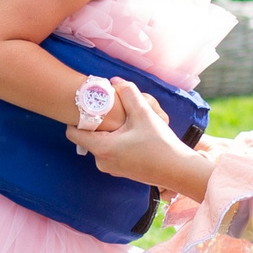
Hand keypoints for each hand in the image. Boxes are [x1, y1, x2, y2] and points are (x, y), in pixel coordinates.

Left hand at [69, 85, 208, 192]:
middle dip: (98, 121)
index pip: (72, 132)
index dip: (77, 117)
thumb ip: (128, 93)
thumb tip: (114, 81)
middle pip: (88, 136)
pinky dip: (117, 140)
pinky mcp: (121, 170)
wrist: (180, 171)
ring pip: (101, 142)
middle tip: (112, 110)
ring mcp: (111, 168)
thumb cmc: (161, 144)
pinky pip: (111, 150)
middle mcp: (101, 161)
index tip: (89, 106)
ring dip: (110, 130)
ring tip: (126, 121)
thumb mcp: (144, 114)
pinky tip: (133, 132)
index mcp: (101, 148)